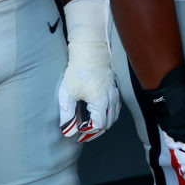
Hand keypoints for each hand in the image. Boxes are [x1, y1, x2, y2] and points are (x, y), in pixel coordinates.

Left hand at [57, 0, 120, 142]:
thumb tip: (67, 131)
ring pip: (115, 114)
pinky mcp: (116, 86)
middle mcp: (112, 98)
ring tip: (91, 125)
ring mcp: (116, 91)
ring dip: (104, 122)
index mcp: (101, 101)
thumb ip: (67, 114)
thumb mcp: (67, 93)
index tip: (77, 134)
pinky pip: (117, 105)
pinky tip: (100, 112)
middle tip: (83, 133)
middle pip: (109, 122)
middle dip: (96, 131)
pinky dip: (110, 113)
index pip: (99, 125)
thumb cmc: (77, 70)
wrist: (91, 50)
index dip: (88, 133)